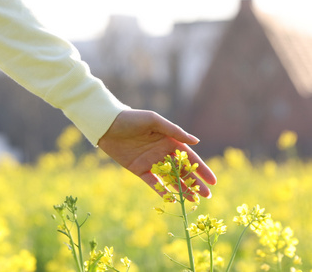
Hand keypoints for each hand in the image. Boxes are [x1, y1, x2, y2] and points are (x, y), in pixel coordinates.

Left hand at [97, 109, 216, 198]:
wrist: (107, 125)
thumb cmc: (131, 119)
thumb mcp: (154, 121)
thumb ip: (174, 131)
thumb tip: (196, 142)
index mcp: (169, 140)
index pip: (189, 157)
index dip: (201, 169)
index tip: (213, 181)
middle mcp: (162, 152)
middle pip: (182, 171)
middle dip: (195, 183)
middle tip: (206, 196)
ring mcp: (151, 162)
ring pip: (170, 179)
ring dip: (182, 189)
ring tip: (194, 201)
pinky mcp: (139, 169)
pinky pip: (153, 183)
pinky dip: (162, 191)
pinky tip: (173, 200)